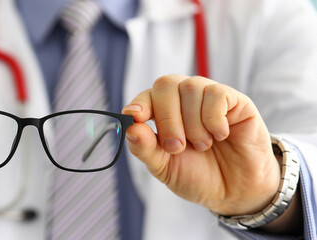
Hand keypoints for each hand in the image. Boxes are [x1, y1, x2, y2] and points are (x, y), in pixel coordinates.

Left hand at [121, 75, 280, 216]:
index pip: (146, 96)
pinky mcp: (236, 101)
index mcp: (162, 112)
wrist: (235, 191)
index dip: (140, 103)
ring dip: (193, 123)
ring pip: (191, 88)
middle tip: (176, 147)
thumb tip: (131, 128)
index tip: (136, 117)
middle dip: (167, 118)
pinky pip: (217, 94)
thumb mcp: (164, 168)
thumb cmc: (197, 175)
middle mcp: (184, 99)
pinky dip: (214, 119)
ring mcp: (209, 97)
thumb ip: (145, 148)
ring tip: (202, 146)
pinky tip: (220, 135)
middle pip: (165, 84)